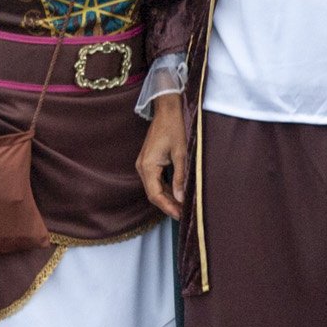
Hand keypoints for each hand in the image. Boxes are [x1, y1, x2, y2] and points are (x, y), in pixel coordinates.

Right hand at [138, 94, 187, 219]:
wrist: (167, 110)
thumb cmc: (175, 128)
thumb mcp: (181, 154)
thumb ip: (180, 177)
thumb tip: (181, 198)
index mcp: (147, 166)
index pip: (155, 195)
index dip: (167, 207)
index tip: (180, 216)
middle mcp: (142, 167)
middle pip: (153, 193)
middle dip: (168, 205)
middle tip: (184, 215)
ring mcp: (144, 164)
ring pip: (155, 188)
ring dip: (168, 198)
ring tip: (183, 208)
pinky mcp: (149, 161)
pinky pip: (156, 180)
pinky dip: (166, 188)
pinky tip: (178, 194)